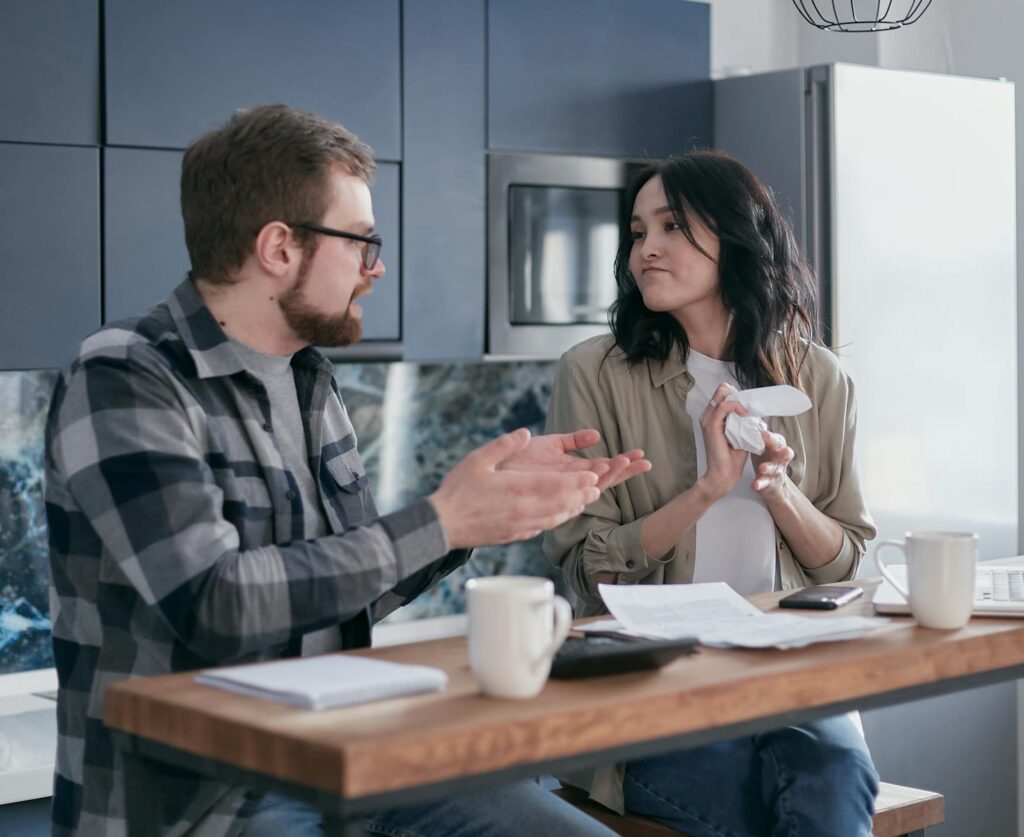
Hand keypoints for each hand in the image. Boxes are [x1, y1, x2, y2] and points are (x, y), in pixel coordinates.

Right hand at [429, 429, 602, 549]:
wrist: (443, 525)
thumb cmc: (458, 490)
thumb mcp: (477, 460)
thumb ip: (503, 445)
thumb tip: (525, 432)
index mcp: (516, 489)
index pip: (554, 485)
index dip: (576, 481)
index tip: (592, 476)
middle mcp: (523, 510)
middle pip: (561, 503)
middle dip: (581, 495)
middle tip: (597, 488)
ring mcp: (520, 525)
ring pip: (555, 518)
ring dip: (573, 509)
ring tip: (585, 501)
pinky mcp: (515, 535)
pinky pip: (543, 528)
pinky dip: (557, 520)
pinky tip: (561, 516)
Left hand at [499, 428, 650, 490]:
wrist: (494, 469)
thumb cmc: (518, 459)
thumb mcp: (551, 444)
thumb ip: (574, 440)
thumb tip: (597, 434)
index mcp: (574, 470)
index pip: (605, 467)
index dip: (623, 463)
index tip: (641, 454)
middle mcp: (571, 482)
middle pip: (605, 479)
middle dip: (624, 471)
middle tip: (645, 462)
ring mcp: (561, 489)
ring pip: (592, 486)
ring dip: (609, 475)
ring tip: (625, 462)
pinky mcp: (549, 494)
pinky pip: (571, 493)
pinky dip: (584, 486)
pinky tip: (600, 476)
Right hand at [697, 382, 748, 500]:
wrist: (724, 474)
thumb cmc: (733, 457)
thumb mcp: (740, 433)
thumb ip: (743, 420)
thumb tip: (754, 410)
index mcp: (712, 417)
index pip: (723, 393)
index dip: (737, 395)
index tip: (749, 406)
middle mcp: (707, 416)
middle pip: (722, 389)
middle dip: (738, 395)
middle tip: (748, 408)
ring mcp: (708, 420)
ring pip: (722, 393)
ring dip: (739, 400)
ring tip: (747, 413)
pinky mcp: (711, 425)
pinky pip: (724, 406)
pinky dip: (736, 407)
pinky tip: (745, 415)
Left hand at [752, 430, 794, 497]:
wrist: (770, 481)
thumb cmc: (765, 457)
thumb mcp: (763, 444)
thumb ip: (758, 433)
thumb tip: (746, 416)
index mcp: (778, 446)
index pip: (777, 440)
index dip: (771, 437)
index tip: (763, 433)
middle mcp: (781, 458)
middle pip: (785, 453)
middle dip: (784, 452)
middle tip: (782, 449)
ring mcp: (776, 471)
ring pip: (775, 469)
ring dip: (769, 468)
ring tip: (762, 468)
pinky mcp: (770, 483)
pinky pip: (765, 483)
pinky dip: (760, 484)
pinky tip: (754, 485)